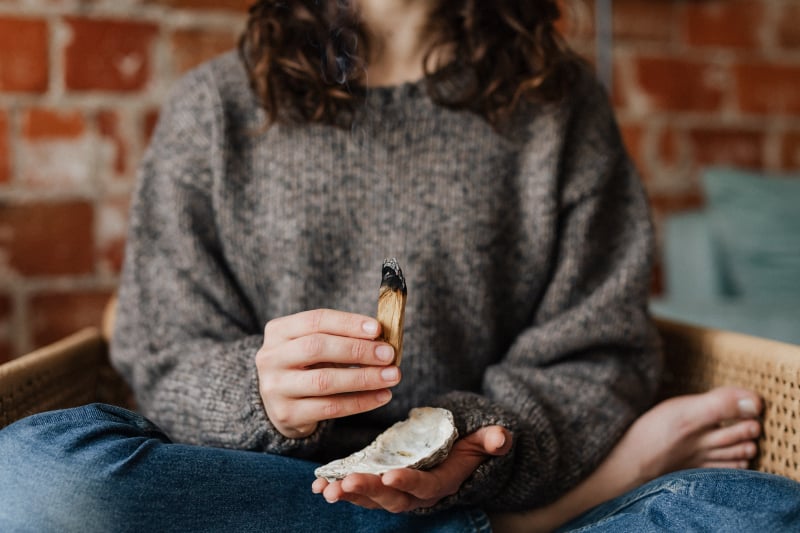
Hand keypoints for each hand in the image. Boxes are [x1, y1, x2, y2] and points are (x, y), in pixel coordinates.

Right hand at [256, 309, 400, 438]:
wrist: (278, 403)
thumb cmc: (305, 366)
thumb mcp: (313, 345)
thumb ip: (341, 338)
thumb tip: (382, 339)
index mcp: (278, 331)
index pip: (315, 320)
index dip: (348, 323)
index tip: (378, 328)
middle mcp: (271, 358)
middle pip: (317, 347)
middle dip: (357, 350)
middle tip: (388, 354)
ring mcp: (276, 387)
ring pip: (324, 381)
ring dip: (364, 378)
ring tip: (392, 376)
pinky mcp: (287, 414)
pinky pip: (330, 408)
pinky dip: (360, 402)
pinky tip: (381, 396)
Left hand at [312, 425, 512, 512]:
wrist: (457, 459)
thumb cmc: (468, 446)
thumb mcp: (482, 442)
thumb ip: (491, 441)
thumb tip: (502, 437)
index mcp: (441, 482)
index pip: (424, 486)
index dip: (407, 483)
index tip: (389, 475)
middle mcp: (416, 493)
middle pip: (391, 498)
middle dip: (367, 491)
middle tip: (344, 483)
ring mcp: (396, 491)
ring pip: (370, 498)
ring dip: (348, 494)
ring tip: (326, 490)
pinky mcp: (379, 484)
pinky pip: (358, 490)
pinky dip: (339, 488)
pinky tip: (318, 486)